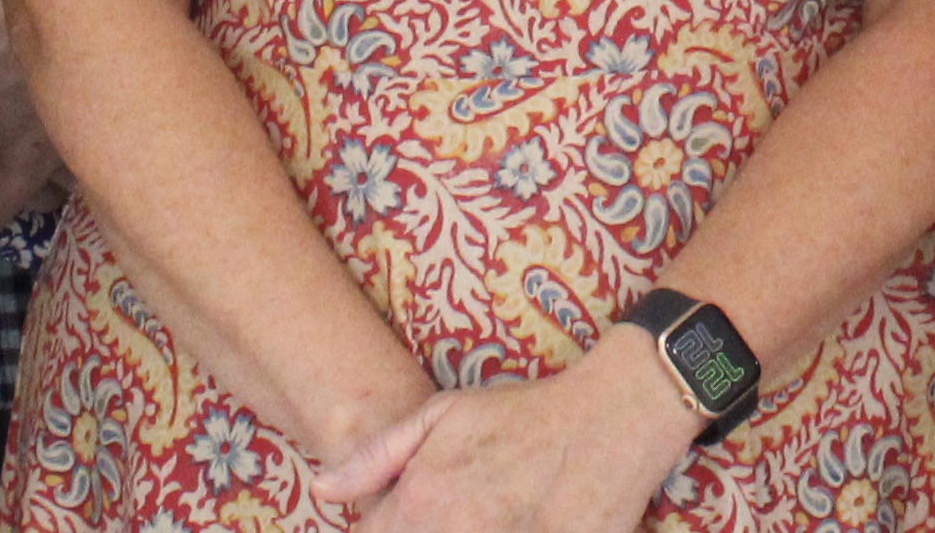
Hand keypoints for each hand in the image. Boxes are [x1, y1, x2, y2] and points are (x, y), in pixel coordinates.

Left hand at [311, 334, 693, 532]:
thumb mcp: (443, 415)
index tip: (403, 515)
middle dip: (422, 530)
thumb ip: (376, 457)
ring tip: (489, 511)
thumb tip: (321, 490)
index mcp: (425, 501)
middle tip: (460, 508)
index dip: (383, 527)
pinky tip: (512, 520)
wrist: (613, 415)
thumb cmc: (524, 413)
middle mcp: (461, 532)